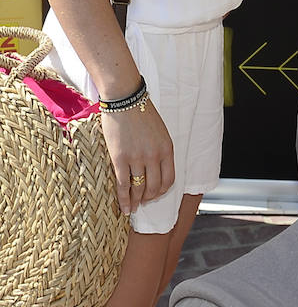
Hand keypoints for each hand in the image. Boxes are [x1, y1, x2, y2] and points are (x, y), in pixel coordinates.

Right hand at [101, 101, 174, 215]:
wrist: (125, 98)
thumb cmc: (141, 112)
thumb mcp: (159, 131)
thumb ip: (159, 149)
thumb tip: (155, 168)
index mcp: (167, 148)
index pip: (169, 179)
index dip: (162, 191)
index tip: (155, 194)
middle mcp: (154, 155)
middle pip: (154, 187)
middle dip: (149, 198)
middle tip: (143, 202)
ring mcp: (137, 158)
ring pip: (139, 189)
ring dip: (136, 202)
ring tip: (133, 208)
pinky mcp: (120, 159)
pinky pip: (123, 185)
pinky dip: (124, 199)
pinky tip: (124, 207)